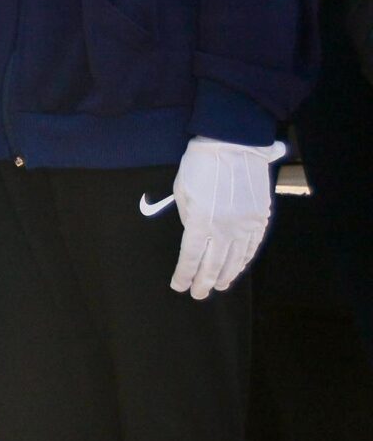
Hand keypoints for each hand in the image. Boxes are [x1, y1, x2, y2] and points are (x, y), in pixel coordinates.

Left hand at [167, 136, 285, 299]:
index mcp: (200, 221)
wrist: (233, 145)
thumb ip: (187, 218)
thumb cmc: (200, 165)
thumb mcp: (182, 192)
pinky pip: (251, 247)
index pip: (191, 257)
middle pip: (213, 264)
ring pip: (235, 260)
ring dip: (225, 276)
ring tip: (217, 286)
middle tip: (197, 294)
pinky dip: (243, 261)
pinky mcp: (260, 218)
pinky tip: (237, 268)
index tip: (179, 285)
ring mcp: (245, 225)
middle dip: (203, 282)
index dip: (185, 274)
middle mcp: (225, 228)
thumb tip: (195, 237)